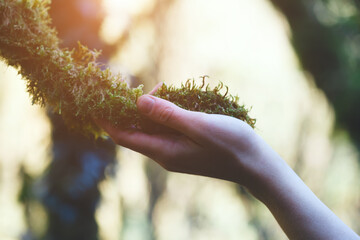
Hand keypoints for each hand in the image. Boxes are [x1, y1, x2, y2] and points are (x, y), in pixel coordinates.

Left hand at [96, 87, 260, 185]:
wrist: (254, 164)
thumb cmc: (230, 145)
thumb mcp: (198, 126)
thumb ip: (167, 115)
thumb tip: (137, 103)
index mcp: (163, 150)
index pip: (123, 135)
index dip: (107, 119)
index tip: (96, 100)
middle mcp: (164, 153)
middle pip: (135, 130)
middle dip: (130, 108)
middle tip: (137, 86)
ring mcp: (175, 151)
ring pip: (151, 128)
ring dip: (150, 109)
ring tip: (162, 90)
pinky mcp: (185, 147)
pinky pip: (165, 129)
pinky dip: (164, 113)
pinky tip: (174, 100)